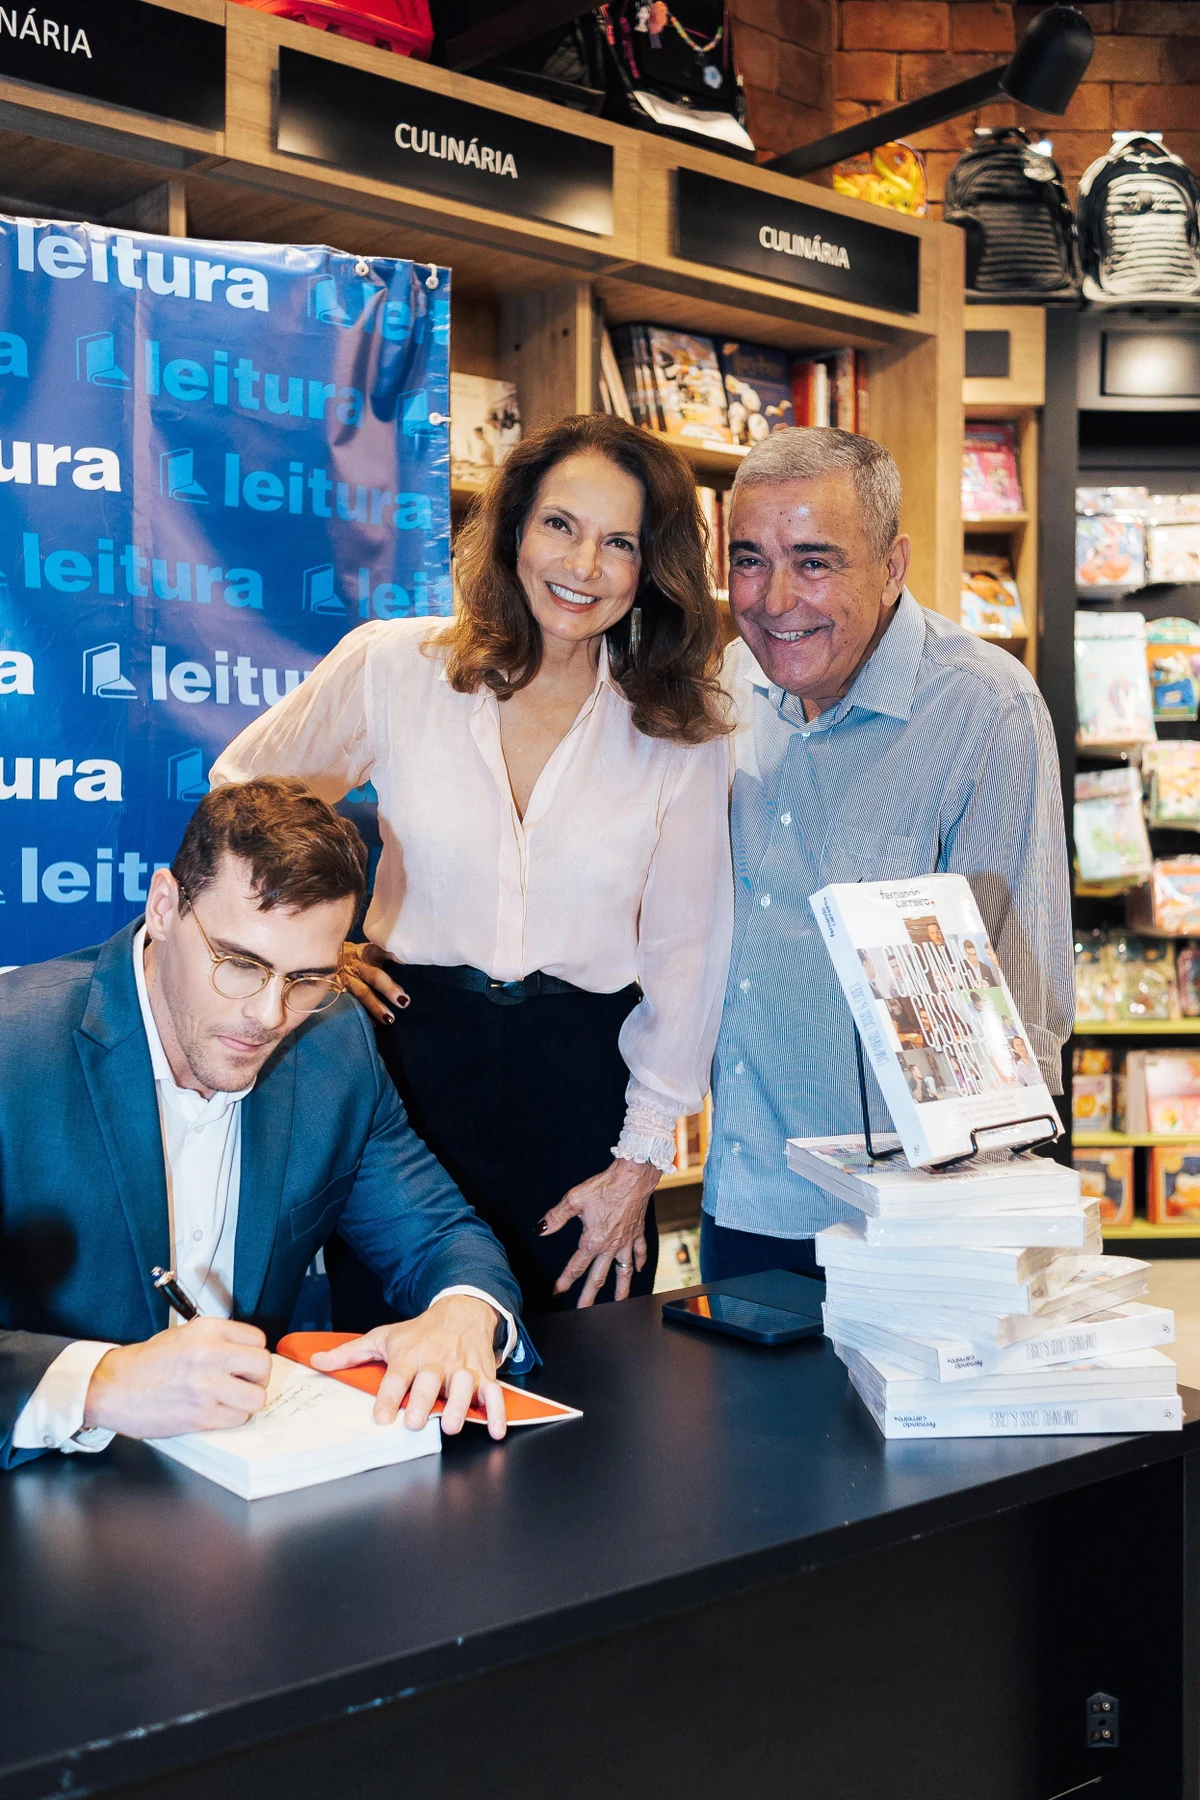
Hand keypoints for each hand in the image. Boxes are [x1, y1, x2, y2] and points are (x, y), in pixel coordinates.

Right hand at [83, 1318, 271, 1438]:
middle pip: (263, 1366)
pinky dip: (231, 1418)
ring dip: (246, 1401)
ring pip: (256, 1397)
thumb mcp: (184, 1334)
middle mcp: (211, 1354)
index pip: (258, 1340)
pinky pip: (237, 1418)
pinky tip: (215, 1411)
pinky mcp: (201, 1414)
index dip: (253, 1354)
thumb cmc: (146, 1363)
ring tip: (230, 1399)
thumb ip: (217, 1340)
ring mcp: (208, 1385)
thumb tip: (246, 1353)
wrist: (113, 1387)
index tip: (245, 1363)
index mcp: (208, 1330)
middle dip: (256, 1377)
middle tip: (243, 1382)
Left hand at [311, 1296, 506, 1439]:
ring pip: (464, 1385)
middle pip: (431, 1380)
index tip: (382, 1417)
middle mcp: (437, 1361)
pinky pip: (494, 1392)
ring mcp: (462, 1368)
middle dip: (425, 1401)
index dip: (389, 1397)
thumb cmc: (419, 1331)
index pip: (396, 1376)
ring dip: (460, 1405)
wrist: (461, 1309)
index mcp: (410, 1355)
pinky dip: (497, 1411)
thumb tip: (317, 1361)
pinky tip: (495, 1429)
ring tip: (452, 1425)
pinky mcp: (483, 1373)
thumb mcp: (383, 1336)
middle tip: (417, 1422)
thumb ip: (350, 1353)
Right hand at [341, 941, 408, 1025]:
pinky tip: (373, 1024)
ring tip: (389, 1019)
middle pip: (374, 977)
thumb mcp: (368, 950)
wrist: (324, 959)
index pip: (381, 951)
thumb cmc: (354, 957)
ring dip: (375, 1006)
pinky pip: (350, 1004)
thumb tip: (407, 957)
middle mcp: (356, 966)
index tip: (405, 962)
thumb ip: (386, 953)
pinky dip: (362, 1014)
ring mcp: (345, 980)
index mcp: (366, 953)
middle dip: (388, 988)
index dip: (393, 955)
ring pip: (361, 993)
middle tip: (404, 1001)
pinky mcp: (337, 992)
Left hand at [538, 1158, 659, 1306]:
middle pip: (598, 1277)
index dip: (564, 1281)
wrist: (632, 1178)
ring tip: (620, 1303)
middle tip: (584, 1310)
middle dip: (589, 1295)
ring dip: (622, 1289)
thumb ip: (556, 1217)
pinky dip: (640, 1261)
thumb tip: (540, 1229)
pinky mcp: (637, 1232)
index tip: (557, 1292)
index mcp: (593, 1241)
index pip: (575, 1267)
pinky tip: (640, 1270)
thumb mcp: (574, 1200)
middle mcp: (610, 1246)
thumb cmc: (604, 1187)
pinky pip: (640, 1251)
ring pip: (624, 1271)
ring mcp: (626, 1241)